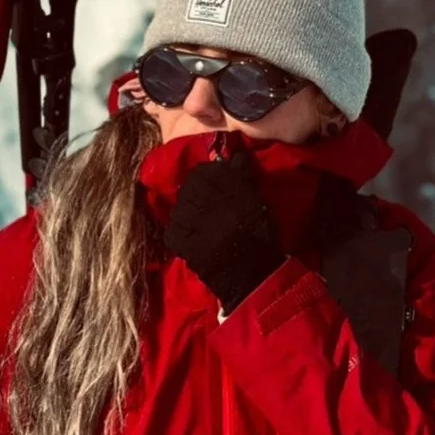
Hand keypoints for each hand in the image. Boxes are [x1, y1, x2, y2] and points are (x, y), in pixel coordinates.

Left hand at [163, 151, 285, 314]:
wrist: (256, 278)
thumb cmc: (260, 239)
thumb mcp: (257, 204)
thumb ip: (243, 179)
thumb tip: (232, 156)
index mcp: (237, 196)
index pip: (209, 173)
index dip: (207, 173)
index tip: (210, 178)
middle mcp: (217, 209)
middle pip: (191, 189)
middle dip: (193, 190)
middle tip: (201, 199)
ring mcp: (200, 230)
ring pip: (180, 209)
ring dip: (184, 211)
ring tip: (194, 218)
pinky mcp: (190, 249)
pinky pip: (173, 232)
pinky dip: (177, 231)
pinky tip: (186, 234)